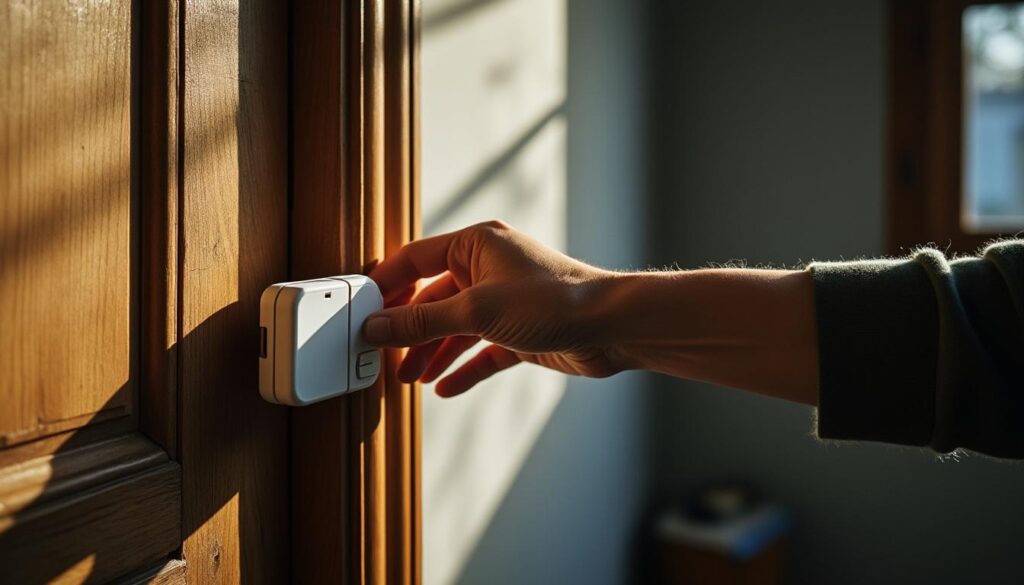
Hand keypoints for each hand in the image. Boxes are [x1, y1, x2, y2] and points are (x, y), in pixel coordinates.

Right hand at [364, 220, 621, 396]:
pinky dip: (463, 368)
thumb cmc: (553, 302)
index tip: (360, 311)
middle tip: (383, 353)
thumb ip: (422, 322)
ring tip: (409, 378)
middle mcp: (489, 269)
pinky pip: (482, 350)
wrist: (611, 327)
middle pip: (433, 298)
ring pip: (456, 327)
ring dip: (432, 352)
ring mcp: (505, 300)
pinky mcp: (520, 331)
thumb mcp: (476, 311)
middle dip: (409, 328)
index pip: (415, 260)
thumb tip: (377, 326)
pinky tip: (444, 388)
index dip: (386, 285)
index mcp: (476, 245)